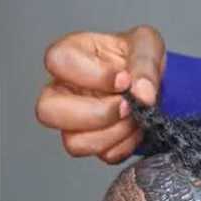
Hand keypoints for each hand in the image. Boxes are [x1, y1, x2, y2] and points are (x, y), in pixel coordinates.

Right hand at [36, 25, 165, 163]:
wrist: (152, 85)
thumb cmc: (138, 61)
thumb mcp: (148, 45)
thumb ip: (145, 63)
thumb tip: (142, 93)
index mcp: (71, 55)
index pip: (57, 61)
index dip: (92, 74)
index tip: (123, 79)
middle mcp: (63, 90)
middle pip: (47, 111)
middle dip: (95, 114)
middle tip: (126, 106)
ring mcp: (73, 121)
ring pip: (74, 142)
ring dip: (113, 134)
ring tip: (135, 117)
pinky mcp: (92, 143)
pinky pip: (103, 155)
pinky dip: (126, 145)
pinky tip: (136, 129)